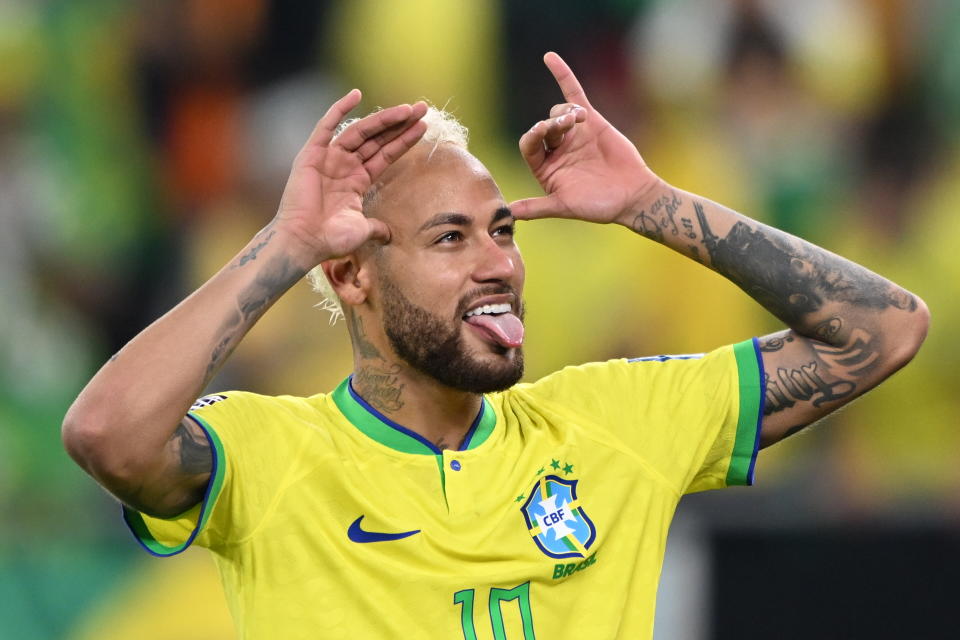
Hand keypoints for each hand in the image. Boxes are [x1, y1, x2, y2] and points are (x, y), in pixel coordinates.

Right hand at [275, 90, 427, 262]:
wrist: (303, 242)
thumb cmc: (330, 240)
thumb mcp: (362, 231)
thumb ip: (377, 228)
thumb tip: (390, 235)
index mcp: (357, 180)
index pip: (386, 154)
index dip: (404, 140)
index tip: (423, 126)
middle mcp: (345, 165)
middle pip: (377, 139)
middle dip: (400, 124)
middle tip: (423, 109)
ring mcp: (329, 158)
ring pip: (360, 131)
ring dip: (383, 119)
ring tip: (407, 109)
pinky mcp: (312, 154)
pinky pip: (326, 126)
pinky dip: (339, 109)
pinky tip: (356, 94)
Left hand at [510, 53, 659, 225]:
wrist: (631, 196)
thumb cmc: (598, 206)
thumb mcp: (564, 207)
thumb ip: (538, 207)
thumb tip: (509, 213)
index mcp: (545, 168)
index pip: (529, 145)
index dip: (533, 136)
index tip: (542, 133)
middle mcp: (556, 149)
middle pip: (542, 127)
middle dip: (551, 125)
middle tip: (566, 126)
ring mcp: (572, 134)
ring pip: (557, 112)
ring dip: (564, 113)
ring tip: (579, 121)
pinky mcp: (591, 121)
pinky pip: (574, 93)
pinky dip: (563, 74)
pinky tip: (549, 57)